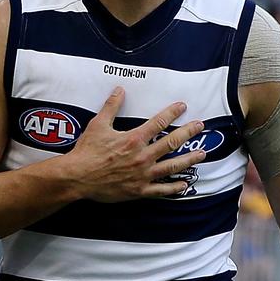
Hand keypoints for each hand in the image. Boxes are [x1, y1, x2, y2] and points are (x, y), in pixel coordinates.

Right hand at [66, 87, 205, 201]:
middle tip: (200, 126)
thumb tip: (119, 90)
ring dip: (189, 159)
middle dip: (188, 132)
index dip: (172, 112)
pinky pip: (161, 190)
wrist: (78, 177)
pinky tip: (184, 185)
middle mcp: (142, 156)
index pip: (159, 122)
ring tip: (201, 154)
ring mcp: (143, 174)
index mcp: (134, 139)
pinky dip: (174, 188)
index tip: (182, 106)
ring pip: (172, 166)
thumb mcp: (98, 125)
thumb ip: (111, 107)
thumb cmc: (87, 151)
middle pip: (172, 142)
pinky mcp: (139, 190)